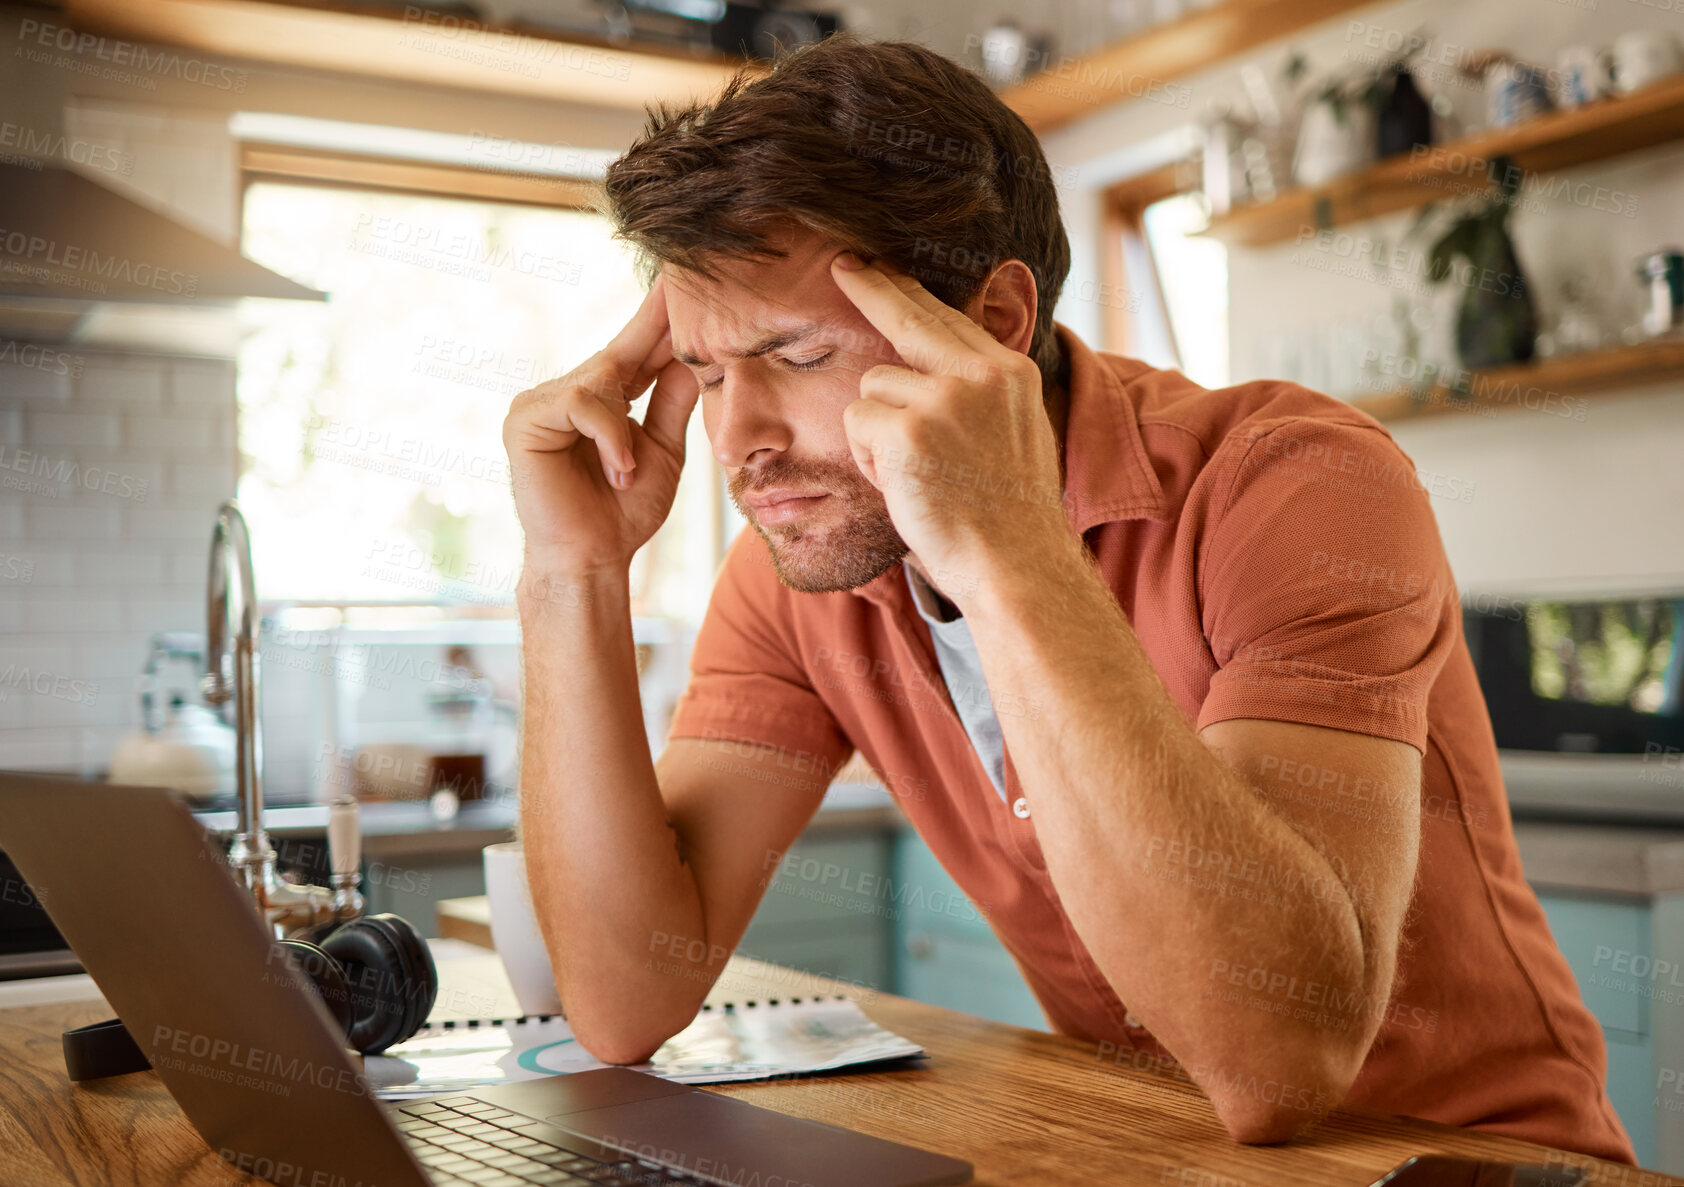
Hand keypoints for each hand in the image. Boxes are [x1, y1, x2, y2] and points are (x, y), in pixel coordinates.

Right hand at [503, 276, 700, 577]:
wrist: (594, 558)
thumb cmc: (624, 513)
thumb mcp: (664, 451)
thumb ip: (673, 402)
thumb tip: (694, 354)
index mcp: (603, 400)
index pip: (636, 350)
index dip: (660, 320)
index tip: (685, 283)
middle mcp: (569, 392)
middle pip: (618, 351)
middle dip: (654, 330)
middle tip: (681, 292)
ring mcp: (543, 402)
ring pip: (600, 380)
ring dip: (624, 431)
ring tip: (627, 474)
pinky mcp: (525, 418)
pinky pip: (581, 403)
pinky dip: (608, 437)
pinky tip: (616, 471)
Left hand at [829, 254, 1066, 601]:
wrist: (1016, 565)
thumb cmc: (1008, 515)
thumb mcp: (1013, 433)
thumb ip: (978, 391)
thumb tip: (935, 359)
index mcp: (1008, 372)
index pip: (948, 316)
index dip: (907, 291)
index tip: (877, 267)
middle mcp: (980, 374)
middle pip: (908, 315)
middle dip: (872, 288)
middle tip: (843, 264)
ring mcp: (944, 400)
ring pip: (873, 385)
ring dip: (876, 430)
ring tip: (915, 473)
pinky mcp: (908, 431)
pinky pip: (859, 422)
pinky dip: (868, 458)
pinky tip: (902, 485)